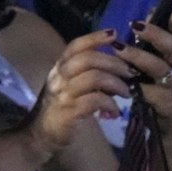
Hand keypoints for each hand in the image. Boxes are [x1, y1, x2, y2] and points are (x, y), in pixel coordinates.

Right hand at [24, 28, 135, 155]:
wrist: (40, 136)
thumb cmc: (59, 109)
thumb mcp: (69, 87)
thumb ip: (87, 75)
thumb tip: (117, 67)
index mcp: (59, 69)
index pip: (75, 46)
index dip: (94, 37)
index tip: (114, 34)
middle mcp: (59, 78)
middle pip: (88, 59)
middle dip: (114, 63)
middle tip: (131, 73)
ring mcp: (63, 94)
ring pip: (94, 77)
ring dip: (116, 84)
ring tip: (127, 93)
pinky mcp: (69, 111)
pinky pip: (95, 100)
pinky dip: (110, 104)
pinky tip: (116, 112)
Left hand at [118, 11, 171, 131]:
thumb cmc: (166, 88)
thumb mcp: (167, 66)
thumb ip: (158, 43)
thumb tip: (150, 13)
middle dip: (155, 35)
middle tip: (135, 26)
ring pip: (158, 68)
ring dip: (137, 57)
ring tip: (118, 49)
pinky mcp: (166, 103)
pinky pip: (147, 90)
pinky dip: (133, 84)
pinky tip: (117, 79)